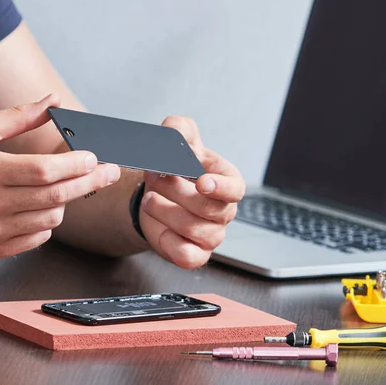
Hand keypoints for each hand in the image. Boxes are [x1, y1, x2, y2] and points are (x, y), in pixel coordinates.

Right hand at [0, 95, 120, 257]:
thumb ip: (18, 117)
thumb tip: (52, 102)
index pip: (44, 171)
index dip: (75, 164)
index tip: (94, 157)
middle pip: (56, 196)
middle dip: (91, 182)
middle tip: (110, 172)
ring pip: (52, 218)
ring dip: (66, 201)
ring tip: (64, 186)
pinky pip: (39, 237)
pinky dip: (48, 221)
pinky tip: (42, 206)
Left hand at [139, 116, 245, 268]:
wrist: (157, 194)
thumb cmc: (175, 167)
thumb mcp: (177, 140)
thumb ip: (177, 128)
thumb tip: (174, 131)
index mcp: (227, 182)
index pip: (235, 189)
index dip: (220, 188)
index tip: (201, 182)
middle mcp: (224, 211)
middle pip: (207, 208)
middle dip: (175, 191)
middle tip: (154, 176)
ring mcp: (212, 235)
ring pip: (193, 230)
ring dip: (164, 211)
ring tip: (149, 199)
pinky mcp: (196, 254)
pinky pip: (187, 256)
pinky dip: (169, 242)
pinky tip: (160, 228)